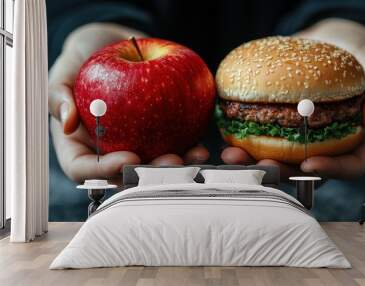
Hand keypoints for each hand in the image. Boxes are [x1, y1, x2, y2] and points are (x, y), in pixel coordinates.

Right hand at [50, 23, 208, 182]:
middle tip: (171, 163)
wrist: (109, 46)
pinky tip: (202, 146)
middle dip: (150, 174)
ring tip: (194, 156)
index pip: (85, 169)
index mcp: (80, 146)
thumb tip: (68, 123)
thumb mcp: (62, 74)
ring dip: (177, 166)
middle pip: (125, 174)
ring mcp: (135, 144)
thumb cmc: (80, 62)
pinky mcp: (158, 133)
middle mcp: (108, 150)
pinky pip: (173, 144)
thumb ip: (59, 96)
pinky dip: (188, 147)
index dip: (105, 170)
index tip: (129, 157)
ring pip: (154, 165)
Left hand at [221, 19, 364, 179]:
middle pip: (304, 172)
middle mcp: (326, 150)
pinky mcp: (280, 132)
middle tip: (260, 164)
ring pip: (278, 160)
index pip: (348, 167)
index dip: (330, 170)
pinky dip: (244, 140)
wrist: (332, 47)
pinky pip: (262, 141)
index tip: (310, 164)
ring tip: (232, 153)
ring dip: (253, 161)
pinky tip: (227, 134)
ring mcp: (300, 143)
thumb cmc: (359, 63)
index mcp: (355, 144)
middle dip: (280, 171)